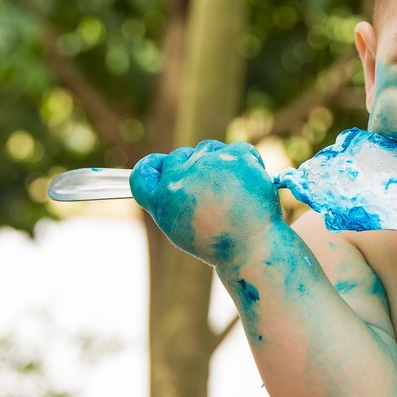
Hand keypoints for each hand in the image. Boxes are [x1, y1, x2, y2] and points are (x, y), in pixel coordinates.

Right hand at [130, 140, 280, 270]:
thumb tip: (166, 168)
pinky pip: (236, 149)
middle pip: (178, 156)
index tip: (163, 166)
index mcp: (162, 200)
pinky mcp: (233, 157)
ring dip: (218, 161)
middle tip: (212, 188)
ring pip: (207, 149)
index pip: (142, 173)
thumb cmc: (218, 241)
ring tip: (232, 190)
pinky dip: (244, 162)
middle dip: (192, 166)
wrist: (253, 247)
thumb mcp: (181, 227)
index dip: (152, 166)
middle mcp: (179, 179)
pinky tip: (249, 185)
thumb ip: (170, 198)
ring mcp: (207, 165)